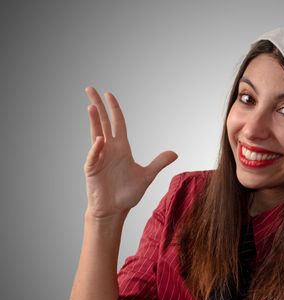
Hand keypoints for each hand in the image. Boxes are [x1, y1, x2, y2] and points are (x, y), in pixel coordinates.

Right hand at [83, 87, 177, 218]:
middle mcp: (109, 149)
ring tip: (91, 106)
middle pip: (103, 123)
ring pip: (95, 134)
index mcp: (122, 148)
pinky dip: (96, 149)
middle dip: (98, 106)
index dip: (114, 109)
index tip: (108, 94)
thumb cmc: (128, 193)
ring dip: (94, 121)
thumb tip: (175, 152)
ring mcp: (99, 158)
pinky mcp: (92, 169)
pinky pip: (94, 156)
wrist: (115, 210)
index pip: (118, 123)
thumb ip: (159, 163)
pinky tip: (99, 140)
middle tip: (90, 89)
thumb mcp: (147, 176)